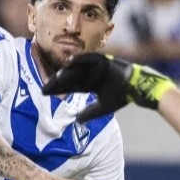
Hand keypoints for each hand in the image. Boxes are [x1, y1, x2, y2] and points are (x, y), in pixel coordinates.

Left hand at [42, 54, 175, 122]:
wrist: (135, 87)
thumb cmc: (121, 96)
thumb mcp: (103, 107)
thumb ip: (90, 113)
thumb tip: (77, 121)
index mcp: (89, 83)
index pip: (69, 86)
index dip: (57, 90)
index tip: (44, 93)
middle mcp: (89, 74)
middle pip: (69, 77)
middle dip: (56, 82)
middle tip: (43, 87)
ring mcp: (95, 66)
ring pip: (76, 69)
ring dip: (65, 72)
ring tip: (54, 78)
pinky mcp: (102, 59)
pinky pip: (87, 58)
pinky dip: (78, 59)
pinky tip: (68, 63)